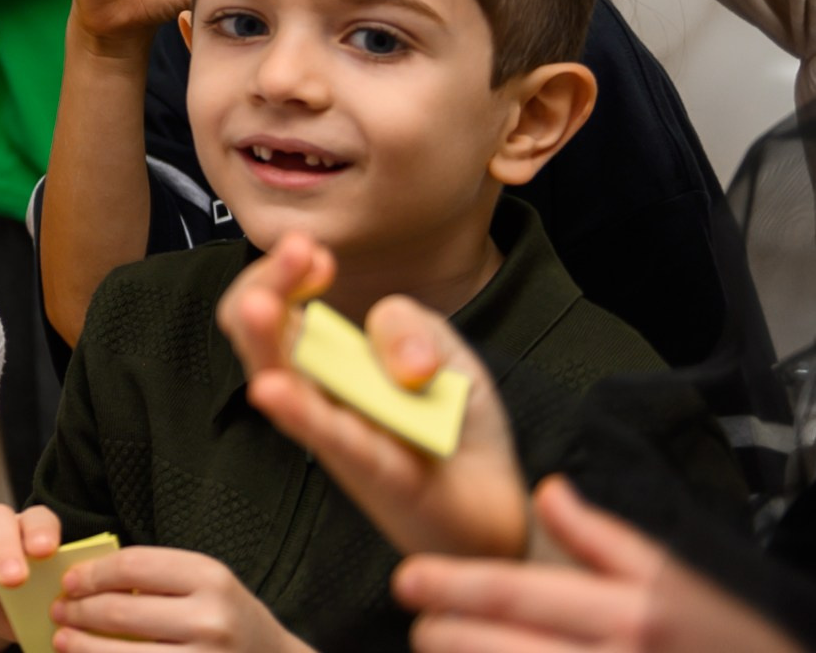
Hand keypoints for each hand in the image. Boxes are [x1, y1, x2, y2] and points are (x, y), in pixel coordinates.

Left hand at [56, 546, 305, 651]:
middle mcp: (210, 619)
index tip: (69, 581)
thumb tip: (85, 579)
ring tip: (62, 641)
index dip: (92, 574)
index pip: (132, 566)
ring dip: (83, 647)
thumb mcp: (205, 584)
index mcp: (210, 577)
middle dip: (79, 611)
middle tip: (59, 612)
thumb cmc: (228, 618)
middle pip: (121, 610)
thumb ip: (156, 578)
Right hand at [217, 233, 527, 559]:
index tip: (315, 253)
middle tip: (300, 251)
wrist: (493, 501)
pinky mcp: (372, 472)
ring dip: (264, 341)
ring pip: (279, 385)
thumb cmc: (451, 422)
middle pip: (257, 337)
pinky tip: (274, 392)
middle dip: (265, 286)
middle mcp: (314, 391)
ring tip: (260, 307)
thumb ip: (407, 324)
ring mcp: (335, 432)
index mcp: (321, 355)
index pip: (269, 303)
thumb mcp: (441, 347)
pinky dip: (302, 415)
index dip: (279, 272)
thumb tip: (382, 340)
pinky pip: (330, 439)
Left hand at [397, 476, 800, 652]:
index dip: (452, 586)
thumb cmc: (721, 643)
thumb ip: (603, 537)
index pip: (516, 594)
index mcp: (627, 615)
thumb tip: (547, 491)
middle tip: (421, 625)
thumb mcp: (674, 580)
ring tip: (443, 650)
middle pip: (497, 650)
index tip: (407, 579)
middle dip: (444, 636)